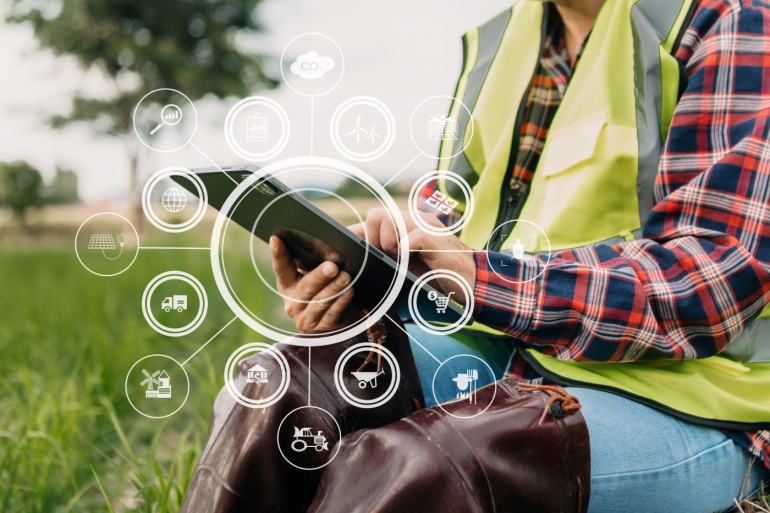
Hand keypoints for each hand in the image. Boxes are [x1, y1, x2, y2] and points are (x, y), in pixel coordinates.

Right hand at [270, 236, 354, 331]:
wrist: (341, 316)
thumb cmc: (328, 286)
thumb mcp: (319, 272)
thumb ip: (317, 258)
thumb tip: (327, 242)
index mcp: (287, 285)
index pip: (281, 268)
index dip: (278, 254)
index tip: (276, 239)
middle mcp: (292, 303)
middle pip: (305, 288)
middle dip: (319, 276)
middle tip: (332, 266)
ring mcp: (305, 319)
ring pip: (319, 302)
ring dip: (334, 289)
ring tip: (346, 277)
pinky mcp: (319, 331)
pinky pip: (331, 315)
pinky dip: (341, 303)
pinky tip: (349, 292)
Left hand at [349, 209, 475, 304]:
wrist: (472, 283)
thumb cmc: (438, 276)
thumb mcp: (407, 265)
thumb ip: (386, 255)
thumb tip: (358, 258)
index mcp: (407, 224)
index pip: (373, 219)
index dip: (357, 234)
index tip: (347, 251)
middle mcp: (415, 219)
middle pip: (375, 215)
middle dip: (373, 240)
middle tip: (387, 258)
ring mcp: (424, 225)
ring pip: (387, 221)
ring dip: (387, 245)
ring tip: (400, 261)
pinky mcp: (433, 237)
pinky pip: (407, 237)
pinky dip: (403, 251)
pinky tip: (409, 262)